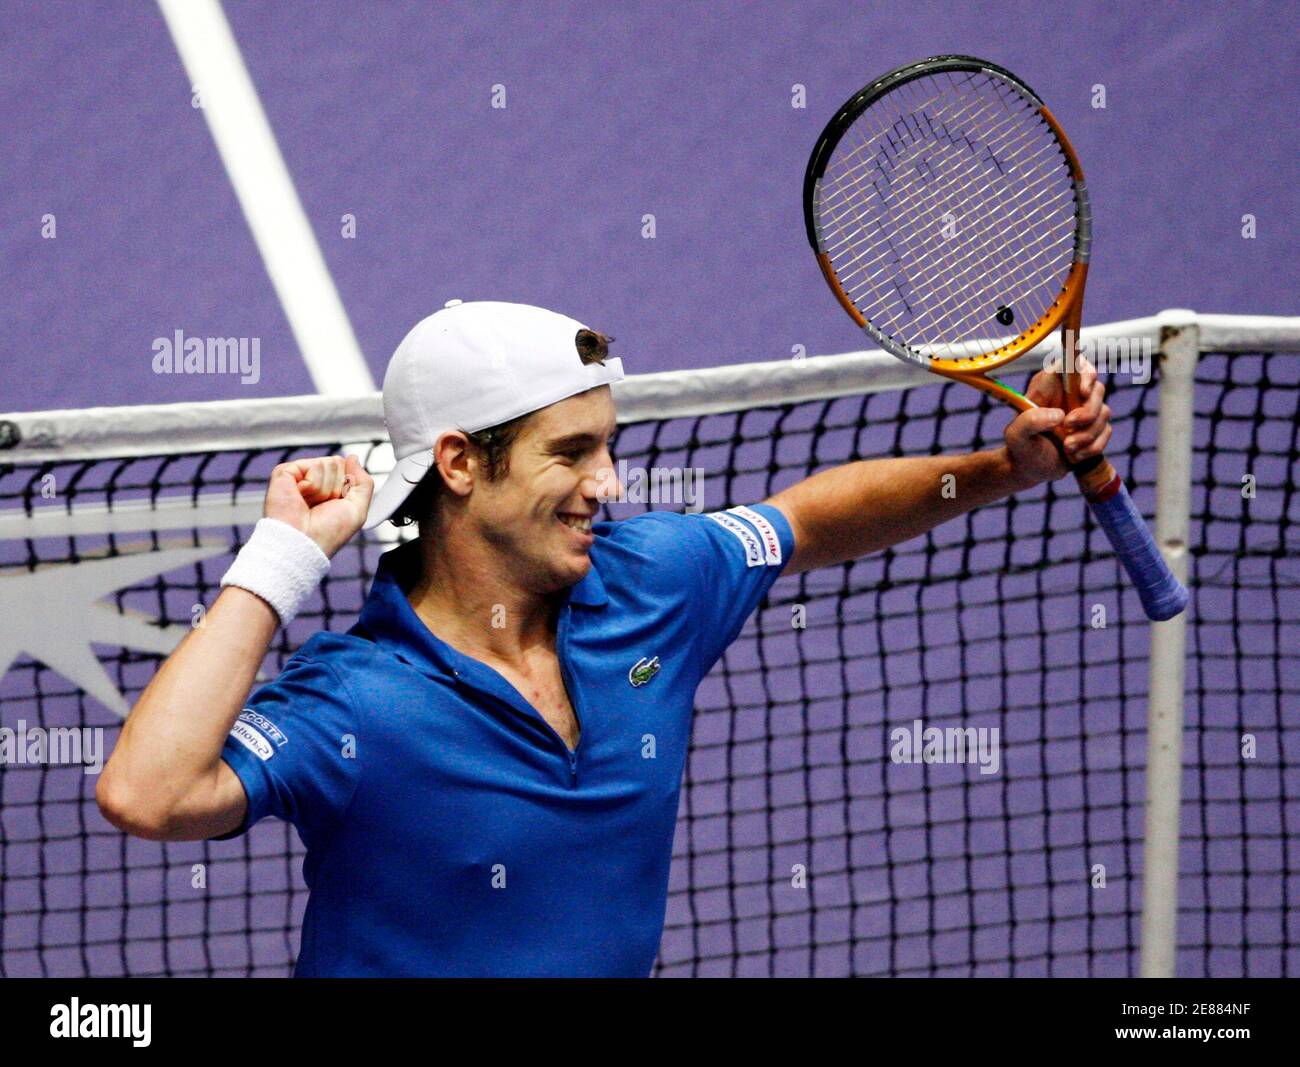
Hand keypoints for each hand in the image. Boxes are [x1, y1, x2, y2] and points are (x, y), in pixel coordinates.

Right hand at [263, 454, 373, 557]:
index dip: (347, 487)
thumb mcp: (358, 509)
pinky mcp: (285, 473)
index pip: (346, 468)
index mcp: (330, 489)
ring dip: (324, 489)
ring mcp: (299, 476)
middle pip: (337, 463)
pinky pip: (313, 466)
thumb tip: (353, 457)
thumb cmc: (328, 533)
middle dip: (336, 487)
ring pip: (327, 463)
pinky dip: (312, 485)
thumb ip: (363, 482)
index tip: (336, 506)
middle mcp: (314, 481)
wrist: (305, 543)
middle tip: (321, 506)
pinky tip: (301, 498)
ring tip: (309, 504)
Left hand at [1002, 356, 1112, 488]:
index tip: (1083, 392)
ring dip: (1087, 435)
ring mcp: (1084, 409)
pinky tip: (1074, 455)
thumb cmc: (1021, 447)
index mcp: (1048, 386)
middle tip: (1067, 428)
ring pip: (1103, 412)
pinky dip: (1092, 447)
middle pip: (1096, 389)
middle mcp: (1069, 393)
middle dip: (1087, 413)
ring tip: (1066, 448)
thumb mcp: (1017, 435)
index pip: (1073, 364)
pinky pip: (1106, 431)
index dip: (1084, 374)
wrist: (1031, 470)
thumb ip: (1030, 422)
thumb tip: (1058, 415)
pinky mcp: (1095, 426)